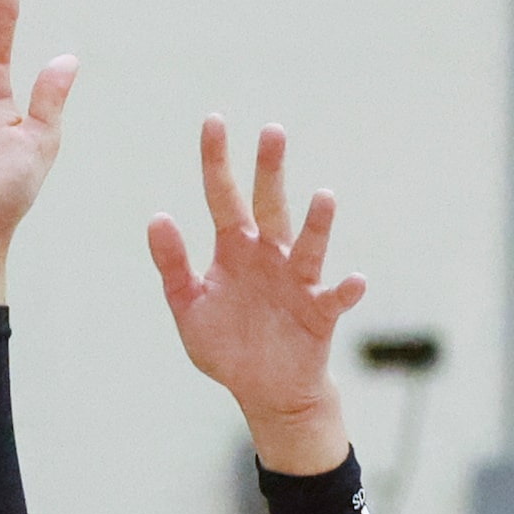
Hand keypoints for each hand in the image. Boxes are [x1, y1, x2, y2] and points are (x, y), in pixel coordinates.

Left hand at [147, 118, 367, 476]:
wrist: (265, 392)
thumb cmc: (228, 346)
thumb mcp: (188, 305)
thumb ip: (173, 263)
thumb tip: (158, 216)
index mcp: (234, 249)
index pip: (222, 196)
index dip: (216, 161)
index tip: (214, 121)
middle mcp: (269, 256)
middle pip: (270, 206)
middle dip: (271, 170)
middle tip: (273, 131)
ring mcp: (297, 283)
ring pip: (307, 245)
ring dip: (317, 223)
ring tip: (323, 196)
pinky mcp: (320, 314)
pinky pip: (335, 298)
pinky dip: (346, 289)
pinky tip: (355, 279)